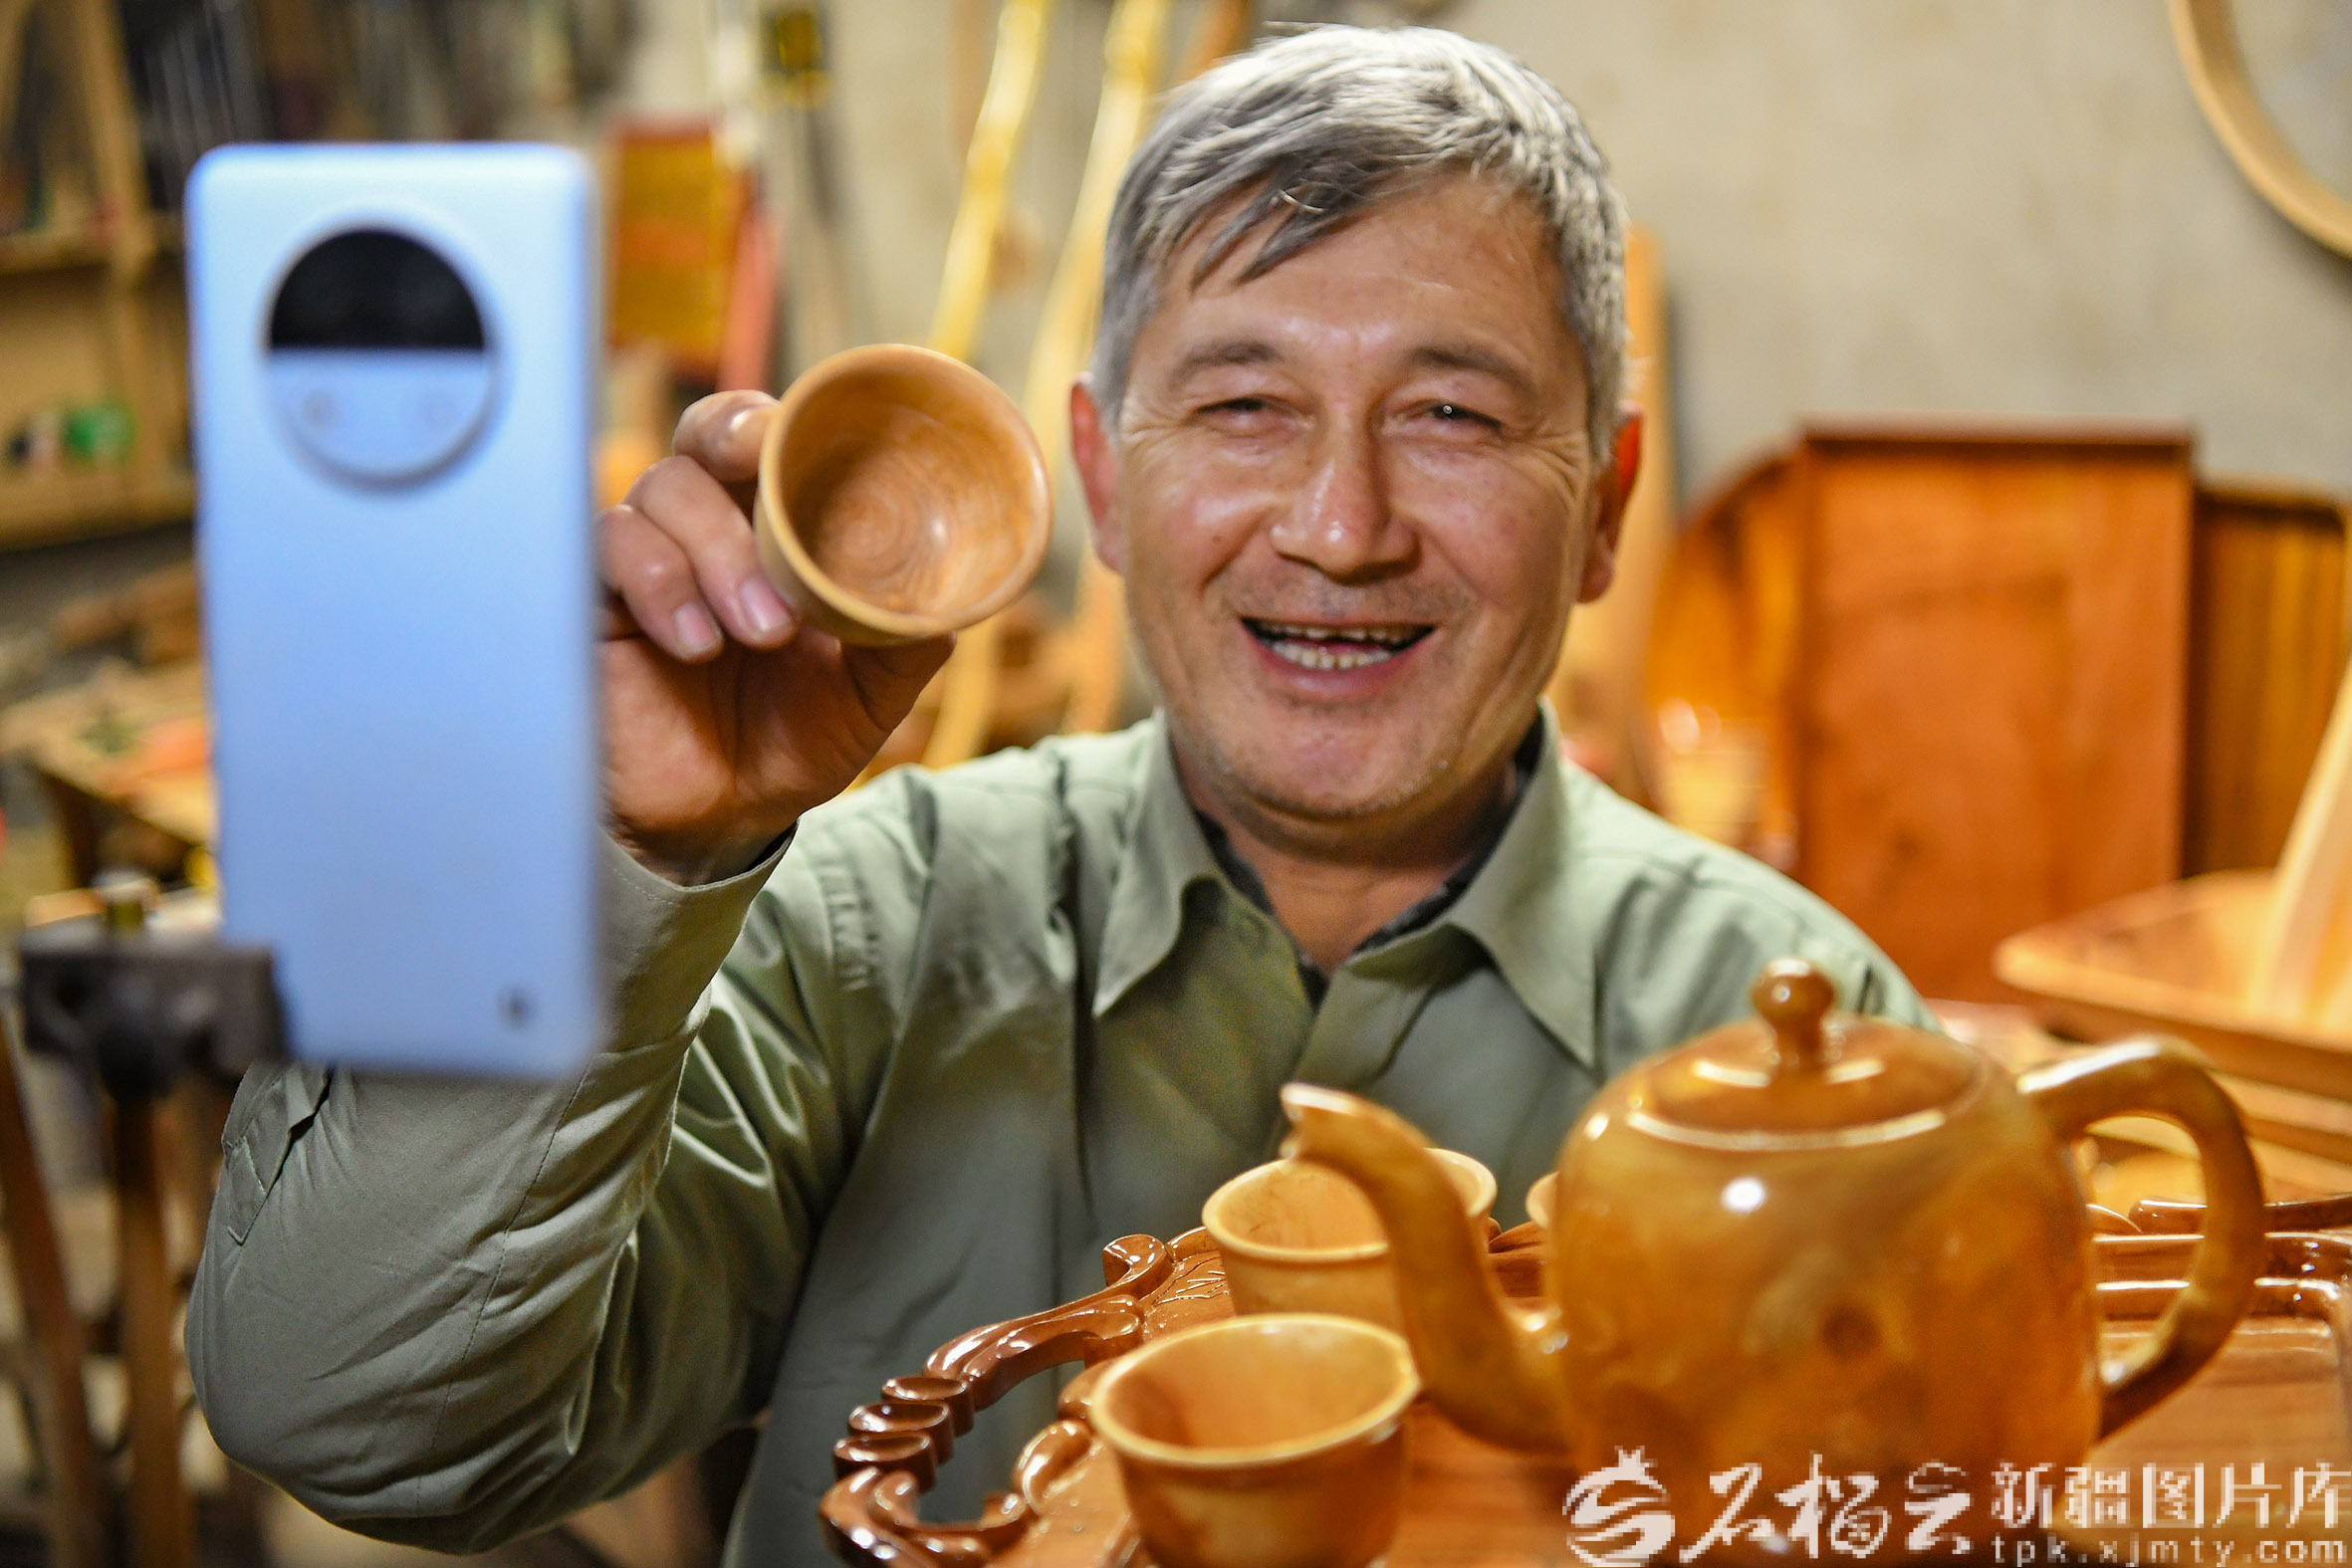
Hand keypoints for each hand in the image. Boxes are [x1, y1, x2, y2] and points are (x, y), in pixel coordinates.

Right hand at [599, 390, 950, 880]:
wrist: (726, 818)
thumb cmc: (792, 736)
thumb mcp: (869, 691)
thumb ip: (904, 637)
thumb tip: (955, 593)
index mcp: (772, 525)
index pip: (764, 435)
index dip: (774, 419)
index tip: (791, 440)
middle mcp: (705, 525)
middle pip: (702, 435)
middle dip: (734, 448)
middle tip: (775, 515)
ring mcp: (647, 556)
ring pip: (659, 492)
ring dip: (716, 554)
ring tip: (761, 632)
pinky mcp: (595, 601)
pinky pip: (608, 552)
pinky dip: (659, 586)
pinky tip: (696, 645)